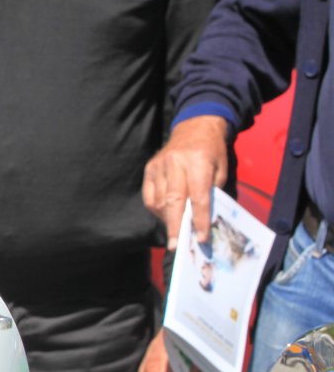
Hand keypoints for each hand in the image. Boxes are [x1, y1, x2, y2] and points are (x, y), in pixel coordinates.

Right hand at [142, 115, 228, 250]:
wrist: (195, 126)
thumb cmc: (212, 150)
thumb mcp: (221, 169)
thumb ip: (212, 192)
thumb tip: (203, 219)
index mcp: (198, 162)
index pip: (198, 196)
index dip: (199, 219)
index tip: (200, 238)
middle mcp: (175, 163)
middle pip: (173, 200)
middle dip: (176, 226)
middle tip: (176, 245)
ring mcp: (159, 165)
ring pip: (159, 200)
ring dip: (167, 219)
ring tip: (175, 232)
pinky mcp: (150, 168)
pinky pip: (150, 195)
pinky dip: (157, 209)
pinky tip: (166, 216)